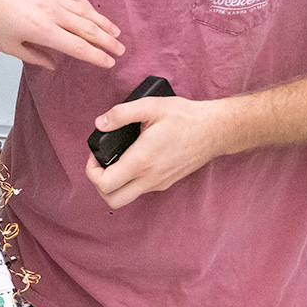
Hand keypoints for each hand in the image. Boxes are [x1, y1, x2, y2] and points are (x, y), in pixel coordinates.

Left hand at [0, 0, 123, 68]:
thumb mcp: (11, 47)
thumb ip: (35, 58)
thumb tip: (53, 65)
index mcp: (43, 31)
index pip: (78, 47)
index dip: (96, 56)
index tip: (108, 62)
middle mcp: (52, 13)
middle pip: (88, 29)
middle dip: (107, 41)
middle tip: (119, 50)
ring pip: (85, 12)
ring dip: (103, 23)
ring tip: (115, 32)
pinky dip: (87, 7)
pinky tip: (94, 14)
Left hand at [85, 95, 240, 207]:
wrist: (215, 130)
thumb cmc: (184, 117)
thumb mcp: (150, 106)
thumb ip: (121, 113)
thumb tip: (100, 123)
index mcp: (141, 161)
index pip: (105, 184)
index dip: (91, 171)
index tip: (95, 154)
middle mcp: (149, 178)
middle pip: (112, 200)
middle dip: (99, 184)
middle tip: (102, 163)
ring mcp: (159, 184)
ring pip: (126, 198)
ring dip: (114, 184)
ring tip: (116, 160)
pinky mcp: (166, 183)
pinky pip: (140, 190)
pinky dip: (129, 181)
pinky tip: (134, 160)